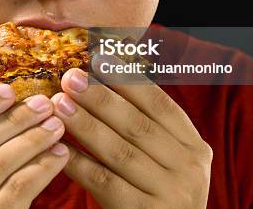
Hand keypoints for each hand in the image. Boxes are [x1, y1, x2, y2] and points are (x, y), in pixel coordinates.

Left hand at [51, 67, 212, 208]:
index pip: (160, 105)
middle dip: (100, 98)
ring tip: (59, 103)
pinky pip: (104, 182)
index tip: (98, 58)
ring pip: (120, 152)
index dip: (128, 79)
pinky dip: (79, 162)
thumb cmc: (154, 190)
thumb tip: (102, 72)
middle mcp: (189, 169)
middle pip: (138, 125)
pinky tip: (58, 145)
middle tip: (70, 77)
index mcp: (194, 146)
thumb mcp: (164, 157)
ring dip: (86, 124)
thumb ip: (144, 124)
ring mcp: (171, 195)